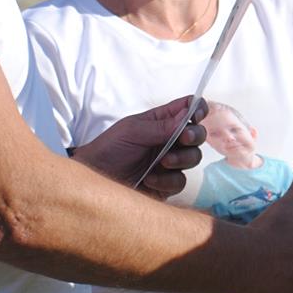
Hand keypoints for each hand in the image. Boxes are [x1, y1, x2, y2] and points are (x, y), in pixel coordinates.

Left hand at [69, 95, 205, 197]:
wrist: (94, 177)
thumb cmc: (109, 148)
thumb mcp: (132, 131)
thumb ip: (161, 126)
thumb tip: (186, 118)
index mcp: (162, 121)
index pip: (188, 109)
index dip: (198, 109)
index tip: (196, 114)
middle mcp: (170, 140)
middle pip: (198, 134)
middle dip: (194, 135)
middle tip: (183, 138)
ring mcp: (170, 163)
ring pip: (194, 158)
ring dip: (182, 159)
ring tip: (162, 162)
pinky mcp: (167, 184)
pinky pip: (180, 181)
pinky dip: (167, 180)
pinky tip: (150, 178)